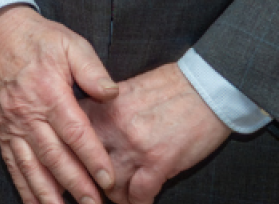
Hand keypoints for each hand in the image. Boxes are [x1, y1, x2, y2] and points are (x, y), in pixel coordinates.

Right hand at [0, 5, 118, 203]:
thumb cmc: (40, 39)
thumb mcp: (71, 44)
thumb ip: (93, 69)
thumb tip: (112, 93)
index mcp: (49, 92)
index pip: (74, 132)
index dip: (92, 157)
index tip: (108, 179)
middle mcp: (28, 113)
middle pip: (55, 156)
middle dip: (76, 185)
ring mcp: (12, 125)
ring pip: (32, 166)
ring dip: (49, 194)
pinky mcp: (2, 130)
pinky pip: (13, 164)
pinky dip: (24, 187)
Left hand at [80, 63, 230, 203]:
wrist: (206, 87)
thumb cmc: (170, 87)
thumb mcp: (126, 90)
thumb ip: (104, 109)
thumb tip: (88, 128)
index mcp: (102, 107)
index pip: (72, 139)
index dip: (72, 158)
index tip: (74, 168)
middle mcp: (113, 128)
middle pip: (87, 165)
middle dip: (90, 180)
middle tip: (96, 186)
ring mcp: (135, 146)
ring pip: (111, 185)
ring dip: (116, 194)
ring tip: (121, 195)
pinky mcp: (160, 162)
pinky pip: (139, 195)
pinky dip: (139, 202)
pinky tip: (141, 201)